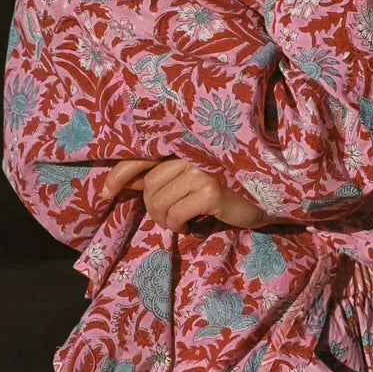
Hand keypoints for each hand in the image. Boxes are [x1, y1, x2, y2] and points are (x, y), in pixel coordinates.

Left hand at [101, 158, 267, 233]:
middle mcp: (191, 151)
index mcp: (184, 145)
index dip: (119, 175)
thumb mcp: (192, 179)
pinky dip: (179, 226)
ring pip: (159, 202)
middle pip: (149, 185)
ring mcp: (201, 169)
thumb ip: (163, 176)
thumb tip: (124, 184)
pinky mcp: (210, 190)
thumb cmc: (228, 189)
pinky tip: (191, 226)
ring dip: (165, 221)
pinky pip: (176, 214)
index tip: (105, 194)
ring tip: (181, 223)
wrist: (267, 199)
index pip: (140, 155)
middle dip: (152, 209)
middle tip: (170, 219)